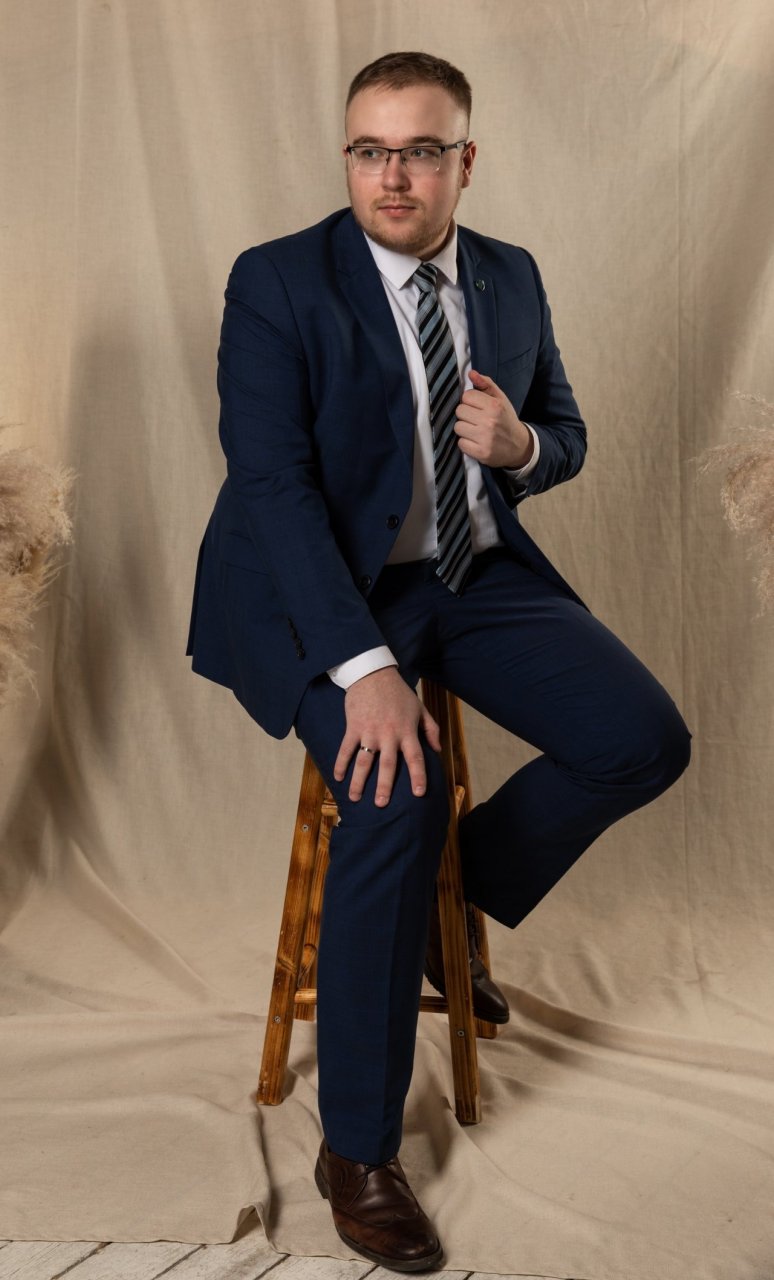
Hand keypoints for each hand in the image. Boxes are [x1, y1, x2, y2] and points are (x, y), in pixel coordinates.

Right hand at [333, 666, 441, 806]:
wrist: (373, 674)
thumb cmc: (399, 692)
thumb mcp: (420, 708)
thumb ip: (431, 729)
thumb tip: (436, 750)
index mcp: (407, 731)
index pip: (415, 758)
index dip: (418, 776)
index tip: (419, 793)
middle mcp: (388, 735)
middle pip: (387, 765)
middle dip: (384, 786)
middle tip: (381, 805)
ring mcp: (369, 732)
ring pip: (364, 761)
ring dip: (358, 781)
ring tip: (355, 798)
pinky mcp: (353, 727)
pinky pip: (346, 748)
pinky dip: (341, 763)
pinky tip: (338, 777)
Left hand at [454, 369, 533, 467]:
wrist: (519, 446)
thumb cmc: (506, 419)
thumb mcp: (500, 399)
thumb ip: (486, 384)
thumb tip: (471, 373)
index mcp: (494, 406)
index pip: (466, 396)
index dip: (470, 401)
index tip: (478, 407)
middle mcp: (490, 421)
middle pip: (459, 411)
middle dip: (466, 414)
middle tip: (477, 419)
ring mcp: (485, 438)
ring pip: (457, 427)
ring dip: (464, 429)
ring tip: (476, 430)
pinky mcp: (480, 453)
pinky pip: (460, 443)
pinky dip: (466, 443)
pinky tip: (476, 441)